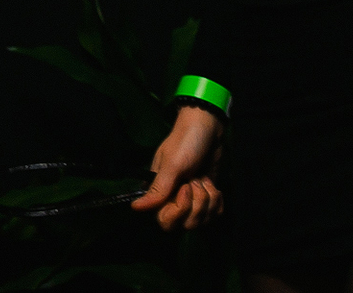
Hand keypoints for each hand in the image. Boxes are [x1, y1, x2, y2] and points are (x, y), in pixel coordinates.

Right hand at [129, 104, 224, 230]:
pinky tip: (214, 187)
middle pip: (187, 225)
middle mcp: (175, 201)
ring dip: (209, 199)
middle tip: (196, 180)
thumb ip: (157, 189)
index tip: (186, 188)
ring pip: (202, 220)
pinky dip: (217, 201)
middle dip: (197, 204)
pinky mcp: (208, 196)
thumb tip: (135, 208)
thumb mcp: (171, 165)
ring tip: (204, 180)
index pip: (166, 223)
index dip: (180, 210)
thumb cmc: (185, 142)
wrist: (208, 127)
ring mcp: (193, 200)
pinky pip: (214, 213)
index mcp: (160, 195)